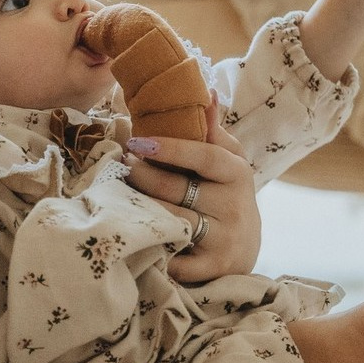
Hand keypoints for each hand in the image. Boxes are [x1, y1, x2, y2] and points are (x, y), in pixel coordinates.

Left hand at [122, 96, 261, 283]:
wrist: (245, 249)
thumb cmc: (227, 195)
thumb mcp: (228, 162)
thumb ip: (213, 131)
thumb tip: (207, 93)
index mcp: (237, 174)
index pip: (203, 156)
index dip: (169, 148)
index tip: (137, 142)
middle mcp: (234, 207)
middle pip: (177, 190)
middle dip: (142, 177)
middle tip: (121, 166)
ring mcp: (224, 240)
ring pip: (170, 221)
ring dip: (139, 208)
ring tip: (118, 194)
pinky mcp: (212, 269)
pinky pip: (174, 258)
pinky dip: (151, 247)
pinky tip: (132, 234)